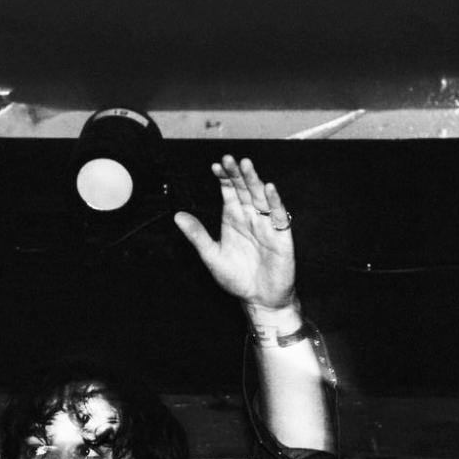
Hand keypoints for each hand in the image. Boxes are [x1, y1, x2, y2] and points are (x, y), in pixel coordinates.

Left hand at [172, 155, 297, 313]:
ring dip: (254, 181)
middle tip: (230, 158)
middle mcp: (250, 217)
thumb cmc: (237, 279)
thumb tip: (177, 217)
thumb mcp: (212, 256)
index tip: (215, 166)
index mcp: (233, 219)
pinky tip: (269, 188)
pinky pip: (278, 215)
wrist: (259, 300)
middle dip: (237, 174)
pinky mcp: (280, 236)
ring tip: (246, 165)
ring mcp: (266, 225)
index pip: (228, 192)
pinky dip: (274, 201)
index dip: (223, 178)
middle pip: (244, 189)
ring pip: (260, 197)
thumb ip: (197, 235)